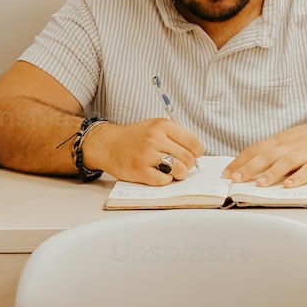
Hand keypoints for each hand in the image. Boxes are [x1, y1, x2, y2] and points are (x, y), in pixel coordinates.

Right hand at [83, 118, 204, 185]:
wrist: (109, 144)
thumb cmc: (137, 137)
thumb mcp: (156, 127)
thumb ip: (175, 137)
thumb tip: (196, 154)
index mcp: (163, 125)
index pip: (193, 142)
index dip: (197, 152)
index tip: (194, 156)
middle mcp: (155, 138)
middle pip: (188, 158)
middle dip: (188, 165)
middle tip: (182, 166)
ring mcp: (146, 155)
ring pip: (179, 169)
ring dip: (180, 174)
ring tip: (174, 172)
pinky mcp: (139, 171)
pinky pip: (163, 180)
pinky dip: (166, 181)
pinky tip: (160, 175)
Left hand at [224, 115, 306, 188]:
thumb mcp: (290, 139)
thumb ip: (273, 151)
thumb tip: (250, 165)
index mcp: (281, 140)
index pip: (256, 149)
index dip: (240, 161)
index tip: (226, 172)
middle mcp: (291, 145)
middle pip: (267, 156)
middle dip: (249, 168)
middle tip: (235, 179)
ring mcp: (306, 152)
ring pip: (286, 162)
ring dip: (271, 173)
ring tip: (259, 184)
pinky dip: (299, 178)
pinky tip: (290, 185)